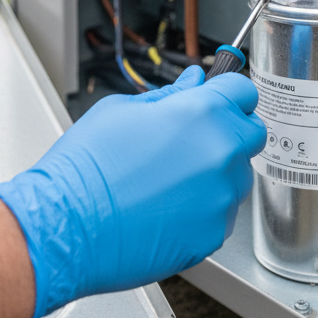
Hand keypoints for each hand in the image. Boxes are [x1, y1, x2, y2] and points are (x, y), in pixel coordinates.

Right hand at [0, 67, 265, 317]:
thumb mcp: (122, 109)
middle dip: (229, 131)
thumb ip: (170, 95)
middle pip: (251, 133)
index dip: (229, 93)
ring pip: (237, 176)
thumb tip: (193, 83)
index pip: (244, 90)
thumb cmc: (86, 168)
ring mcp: (220, 197)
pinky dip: (204, 208)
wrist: (65, 227)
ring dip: (217, 172)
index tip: (219, 99)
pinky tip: (167, 206)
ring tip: (170, 179)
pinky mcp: (213, 235)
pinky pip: (222, 213)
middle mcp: (220, 153)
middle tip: (193, 140)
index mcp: (201, 112)